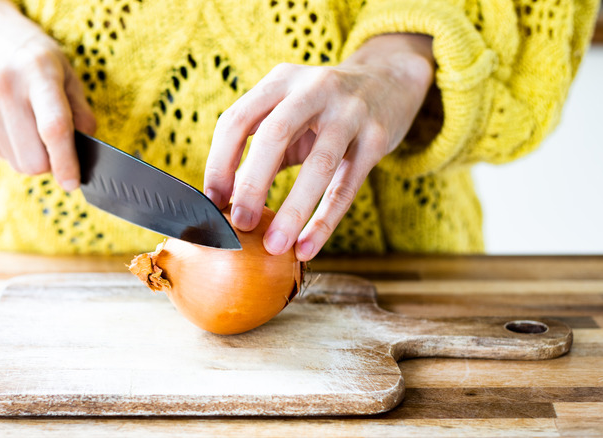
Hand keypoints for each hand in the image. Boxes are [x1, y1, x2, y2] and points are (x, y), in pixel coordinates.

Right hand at [0, 0, 95, 190]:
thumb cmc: (29, 54)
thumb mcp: (64, 70)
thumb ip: (80, 110)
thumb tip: (87, 147)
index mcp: (38, 72)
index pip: (54, 128)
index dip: (66, 162)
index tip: (73, 183)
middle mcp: (5, 87)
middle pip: (33, 159)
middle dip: (51, 163)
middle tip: (56, 147)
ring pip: (17, 163)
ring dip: (31, 155)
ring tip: (31, 126)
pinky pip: (0, 154)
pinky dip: (13, 147)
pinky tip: (11, 122)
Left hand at [204, 34, 433, 260]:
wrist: (390, 81)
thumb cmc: (324, 109)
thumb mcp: (289, 114)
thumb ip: (258, 151)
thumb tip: (224, 201)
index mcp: (281, 80)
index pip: (237, 120)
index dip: (219, 163)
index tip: (212, 202)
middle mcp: (314, 88)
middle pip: (275, 135)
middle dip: (253, 184)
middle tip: (240, 224)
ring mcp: (350, 111)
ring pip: (319, 164)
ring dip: (292, 210)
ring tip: (275, 246)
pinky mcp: (377, 138)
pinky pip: (347, 186)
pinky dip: (324, 221)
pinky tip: (307, 247)